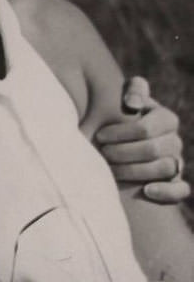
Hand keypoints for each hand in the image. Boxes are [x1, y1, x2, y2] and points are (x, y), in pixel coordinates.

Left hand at [95, 76, 189, 203]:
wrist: (121, 138)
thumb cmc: (120, 113)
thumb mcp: (126, 96)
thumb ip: (134, 89)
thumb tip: (132, 102)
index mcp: (166, 118)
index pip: (146, 128)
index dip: (121, 133)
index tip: (100, 135)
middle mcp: (174, 141)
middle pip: (153, 150)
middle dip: (124, 152)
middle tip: (103, 153)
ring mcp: (177, 162)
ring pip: (165, 169)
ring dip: (136, 172)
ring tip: (112, 171)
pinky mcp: (176, 182)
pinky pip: (181, 190)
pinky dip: (166, 192)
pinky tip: (146, 191)